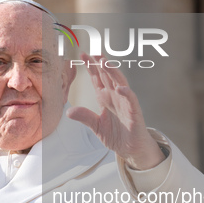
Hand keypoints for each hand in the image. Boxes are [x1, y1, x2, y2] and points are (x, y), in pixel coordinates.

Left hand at [66, 53, 164, 170]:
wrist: (131, 149)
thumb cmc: (117, 136)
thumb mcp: (96, 126)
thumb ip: (85, 117)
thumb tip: (69, 112)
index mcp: (105, 98)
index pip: (97, 78)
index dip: (91, 67)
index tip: (83, 55)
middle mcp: (115, 97)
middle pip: (107, 76)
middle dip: (100, 64)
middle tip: (93, 52)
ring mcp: (125, 103)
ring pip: (120, 82)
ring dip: (113, 72)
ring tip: (105, 62)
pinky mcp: (134, 112)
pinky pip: (131, 100)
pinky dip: (127, 93)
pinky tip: (120, 88)